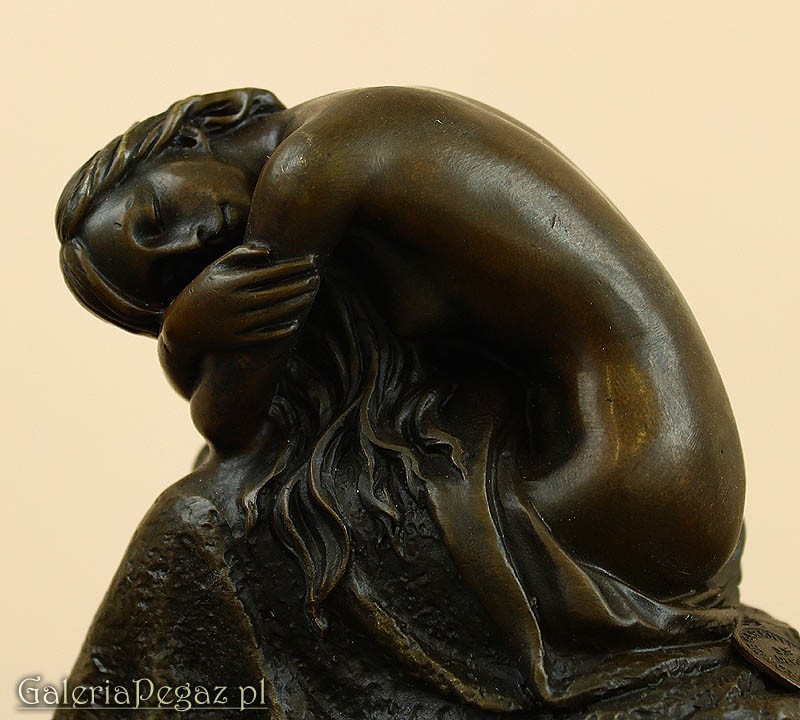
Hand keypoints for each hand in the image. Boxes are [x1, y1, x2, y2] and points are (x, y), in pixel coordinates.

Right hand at [160, 246, 318, 355]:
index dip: (294, 267)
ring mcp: (237, 323)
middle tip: (318, 278)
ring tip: (311, 294)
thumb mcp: (215, 268)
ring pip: (275, 313)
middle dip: (300, 284)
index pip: (271, 272)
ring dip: (296, 304)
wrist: (181, 327)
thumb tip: (269, 251)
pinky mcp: (237, 341)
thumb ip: (240, 255)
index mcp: (232, 282)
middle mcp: (236, 302)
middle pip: (277, 292)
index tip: (311, 261)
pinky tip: (296, 323)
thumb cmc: (202, 291)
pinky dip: (281, 330)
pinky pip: (265, 336)